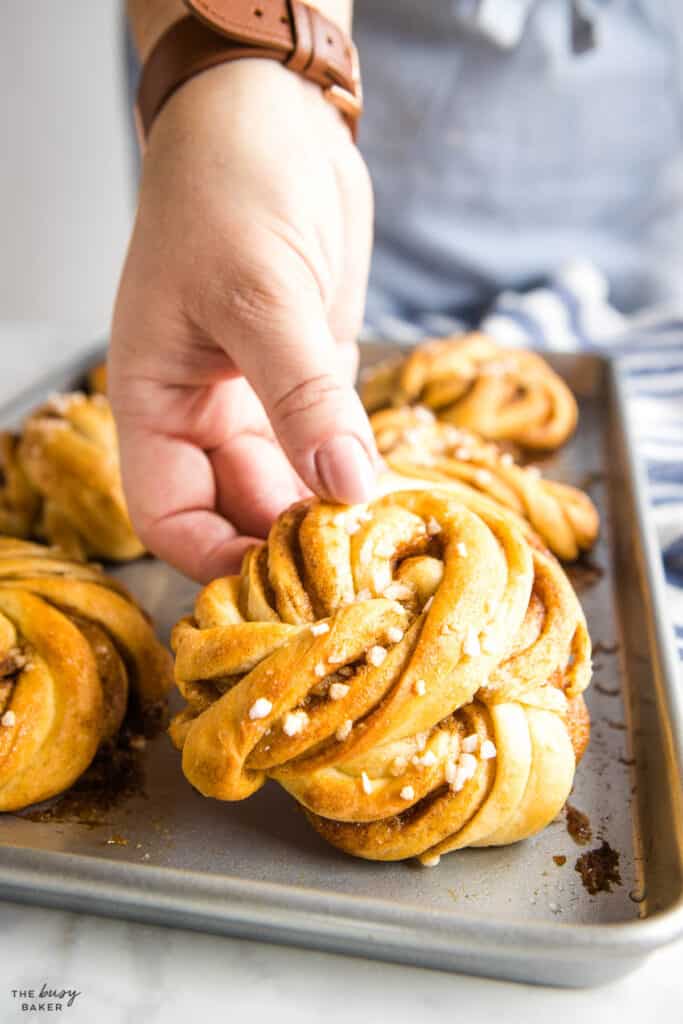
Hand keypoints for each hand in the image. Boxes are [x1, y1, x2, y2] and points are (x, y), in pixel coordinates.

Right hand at [110, 58, 376, 581]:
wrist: (274, 118)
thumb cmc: (229, 188)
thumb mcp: (257, 294)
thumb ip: (300, 396)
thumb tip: (344, 488)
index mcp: (157, 402)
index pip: (169, 517)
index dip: (216, 558)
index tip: (282, 578)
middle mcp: (205, 413)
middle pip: (236, 513)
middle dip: (284, 544)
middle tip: (349, 569)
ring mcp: (262, 398)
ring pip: (288, 486)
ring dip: (327, 514)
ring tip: (379, 542)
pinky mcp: (313, 380)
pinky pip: (331, 445)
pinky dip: (357, 471)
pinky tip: (393, 492)